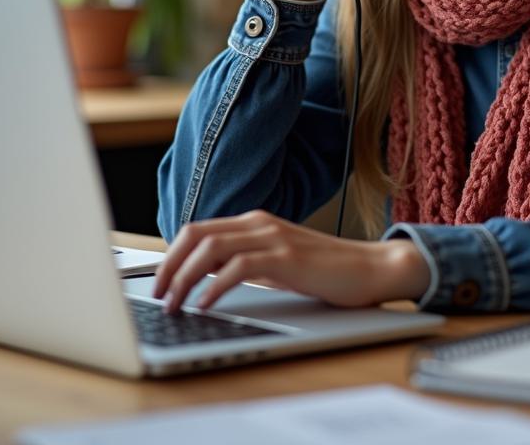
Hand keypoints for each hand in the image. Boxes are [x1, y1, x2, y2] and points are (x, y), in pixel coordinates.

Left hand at [152, 213, 423, 312]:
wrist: (370, 268)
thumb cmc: (324, 270)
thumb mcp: (276, 264)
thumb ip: (244, 263)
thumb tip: (204, 279)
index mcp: (256, 222)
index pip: (198, 229)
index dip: (170, 257)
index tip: (159, 285)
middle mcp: (261, 223)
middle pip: (196, 234)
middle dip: (168, 266)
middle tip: (159, 296)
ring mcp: (274, 237)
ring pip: (211, 247)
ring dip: (184, 278)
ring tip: (175, 305)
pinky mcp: (286, 257)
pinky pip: (238, 266)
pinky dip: (214, 287)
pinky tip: (205, 305)